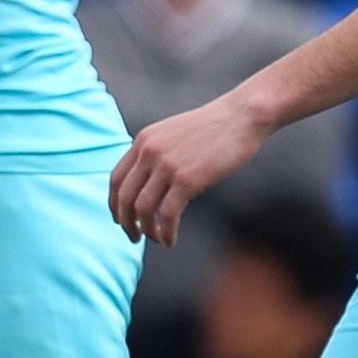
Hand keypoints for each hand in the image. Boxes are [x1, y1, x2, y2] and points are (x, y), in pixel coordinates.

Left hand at [112, 94, 272, 244]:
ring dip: (147, 231)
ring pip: (143, 210)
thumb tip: (150, 181)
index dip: (114, 205)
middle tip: (134, 238)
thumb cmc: (215, 127)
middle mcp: (149, 152)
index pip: (116, 179)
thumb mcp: (175, 134)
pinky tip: (170, 241)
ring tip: (158, 240)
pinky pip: (167, 215)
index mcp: (144, 140)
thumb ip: (158, 152)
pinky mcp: (187, 179)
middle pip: (125, 198)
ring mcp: (167, 165)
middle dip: (126, 223)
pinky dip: (166, 233)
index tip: (121, 220)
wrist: (243, 115)